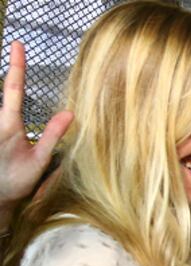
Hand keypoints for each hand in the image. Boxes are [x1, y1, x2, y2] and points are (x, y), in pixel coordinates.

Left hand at [0, 41, 72, 221]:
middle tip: (17, 47)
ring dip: (12, 87)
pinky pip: (2, 113)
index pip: (14, 89)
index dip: (17, 65)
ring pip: (2, 103)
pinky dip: (10, 103)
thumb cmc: (16, 182)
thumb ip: (52, 135)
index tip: (17, 44)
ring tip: (17, 65)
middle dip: (13, 70)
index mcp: (9, 125)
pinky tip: (16, 103)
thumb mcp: (39, 160)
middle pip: (6, 91)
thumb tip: (69, 113)